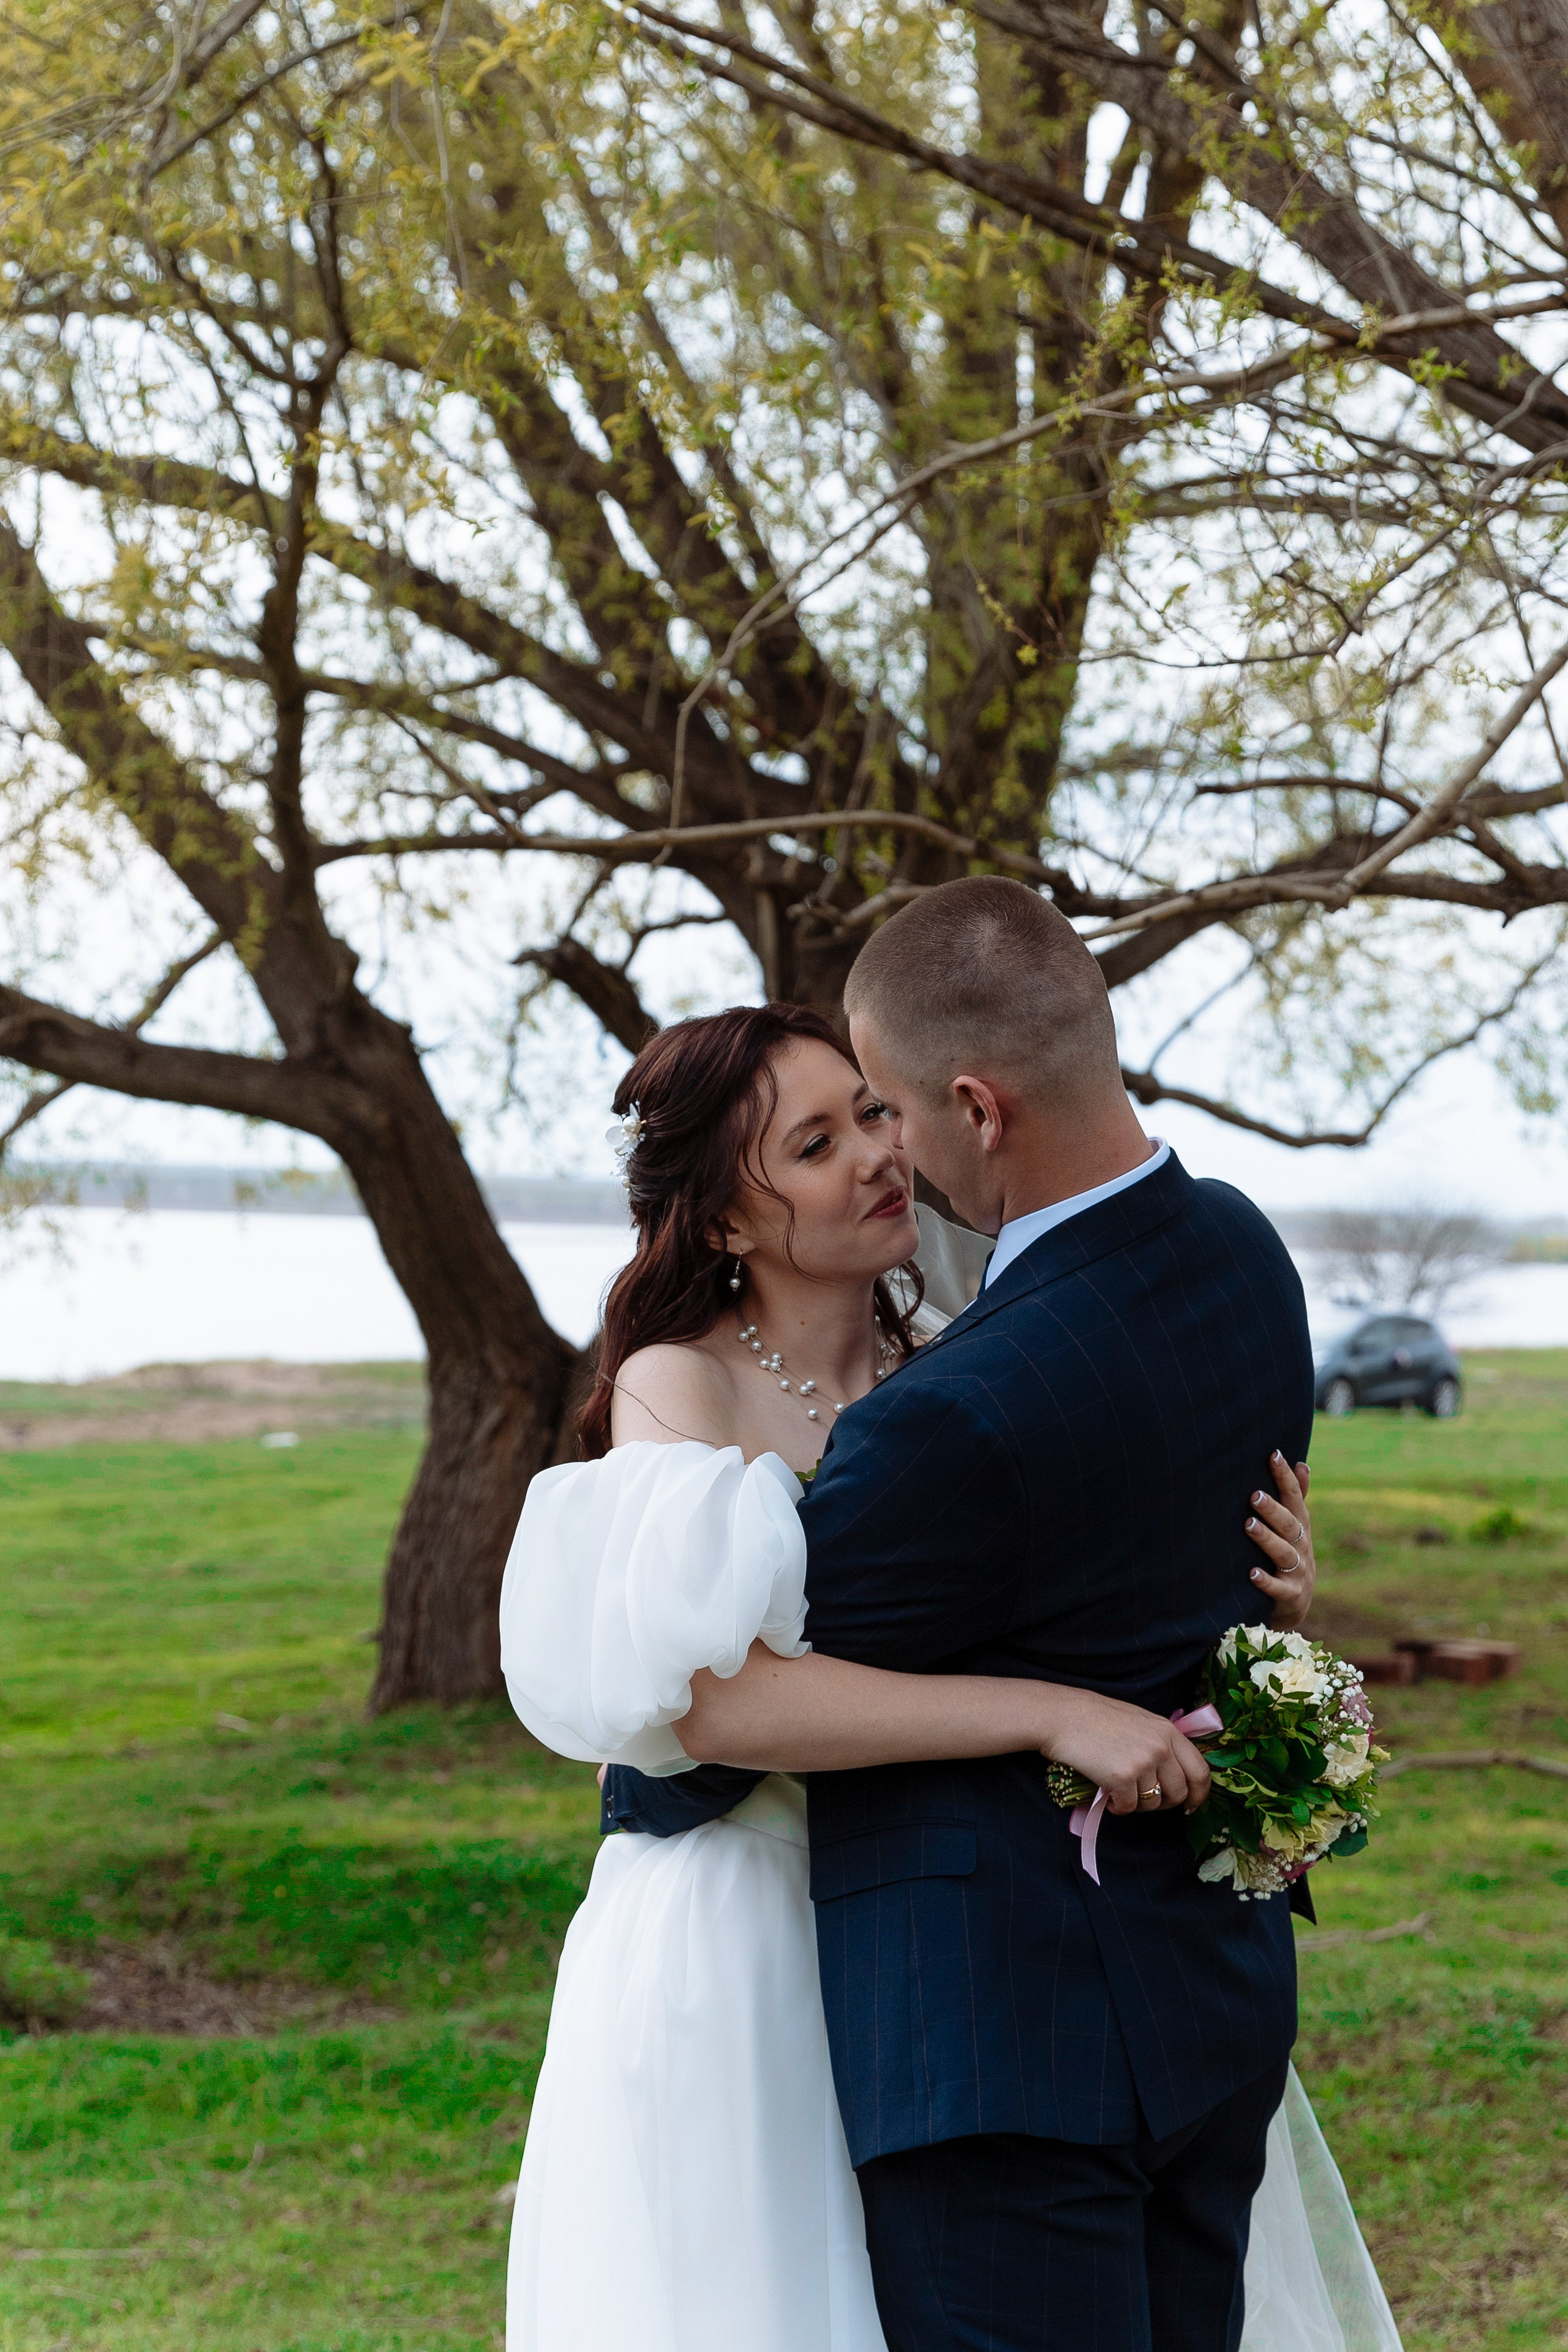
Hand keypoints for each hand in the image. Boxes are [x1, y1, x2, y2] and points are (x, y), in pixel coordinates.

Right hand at [1037, 1685, 1212, 1816]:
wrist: (1063, 1716)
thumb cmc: (1097, 1718)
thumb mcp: (1141, 1722)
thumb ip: (1162, 1744)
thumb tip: (1177, 1776)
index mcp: (1169, 1731)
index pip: (1200, 1771)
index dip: (1199, 1794)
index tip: (1190, 1805)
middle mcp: (1161, 1747)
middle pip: (1179, 1793)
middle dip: (1163, 1803)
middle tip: (1144, 1799)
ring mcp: (1143, 1762)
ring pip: (1152, 1803)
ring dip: (1136, 1803)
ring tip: (1119, 1789)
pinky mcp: (1122, 1778)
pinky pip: (1128, 1807)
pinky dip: (1116, 1806)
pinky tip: (1106, 1792)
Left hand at [1246, 1452, 1314, 1630]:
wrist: (1295, 1605)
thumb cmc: (1291, 1557)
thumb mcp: (1297, 1528)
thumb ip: (1297, 1497)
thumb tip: (1302, 1463)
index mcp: (1300, 1527)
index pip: (1295, 1498)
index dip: (1285, 1477)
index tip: (1274, 1454)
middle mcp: (1301, 1546)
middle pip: (1289, 1524)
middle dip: (1273, 1509)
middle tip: (1254, 1495)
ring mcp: (1298, 1572)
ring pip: (1284, 1553)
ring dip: (1267, 1539)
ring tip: (1249, 1525)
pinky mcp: (1291, 1596)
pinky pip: (1279, 1589)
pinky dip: (1266, 1581)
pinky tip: (1251, 1573)